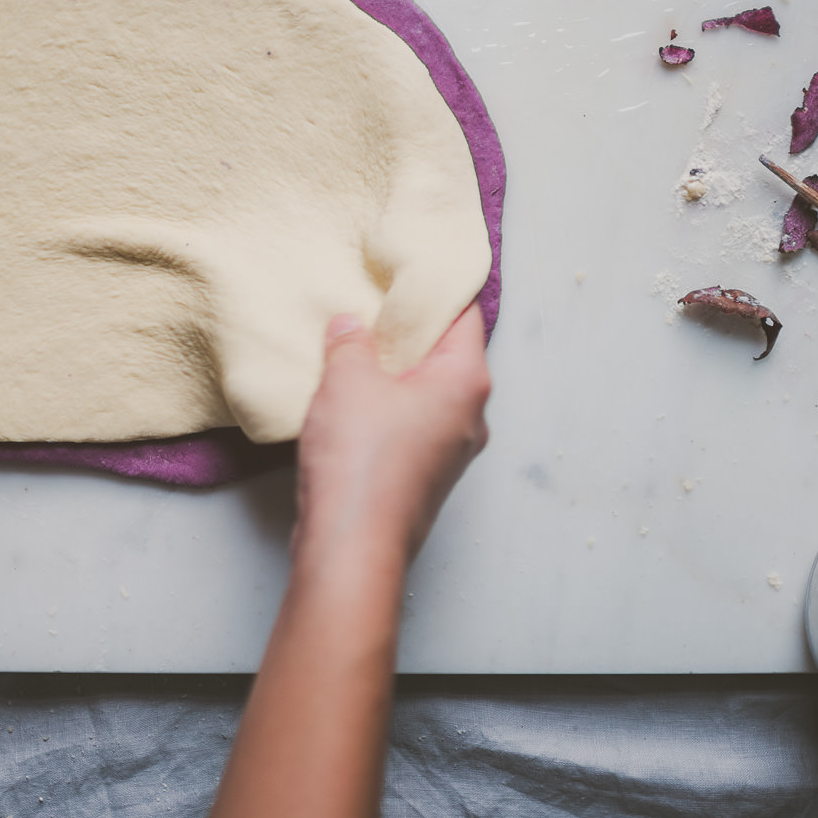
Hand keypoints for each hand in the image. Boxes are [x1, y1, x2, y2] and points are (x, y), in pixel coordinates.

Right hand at [293, 304, 489, 565]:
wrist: (353, 546)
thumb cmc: (361, 461)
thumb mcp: (346, 380)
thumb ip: (349, 342)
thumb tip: (349, 325)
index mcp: (466, 380)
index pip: (464, 314)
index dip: (435, 289)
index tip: (409, 271)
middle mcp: (471, 415)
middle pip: (447, 355)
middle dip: (409, 334)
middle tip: (370, 309)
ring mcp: (452, 451)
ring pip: (428, 394)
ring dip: (395, 376)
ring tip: (354, 354)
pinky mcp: (427, 477)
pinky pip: (413, 427)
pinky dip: (388, 410)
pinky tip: (352, 404)